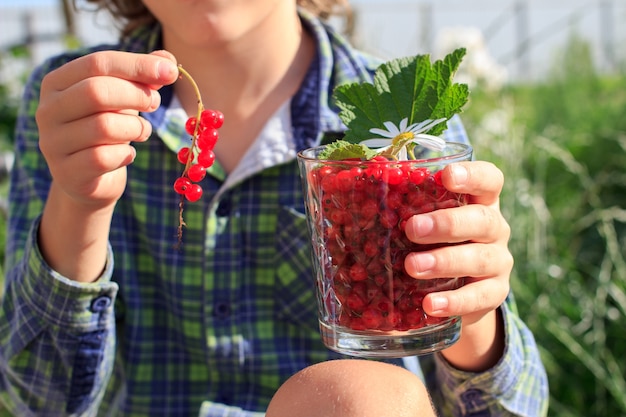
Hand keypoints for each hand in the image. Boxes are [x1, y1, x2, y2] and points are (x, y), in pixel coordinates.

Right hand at [36, 50, 178, 208]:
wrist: (92, 178)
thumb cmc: (108, 128)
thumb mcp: (124, 98)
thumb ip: (143, 76)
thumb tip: (168, 59)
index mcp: (57, 83)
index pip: (97, 63)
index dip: (137, 65)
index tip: (170, 72)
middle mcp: (47, 110)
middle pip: (96, 92)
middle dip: (136, 95)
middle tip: (155, 103)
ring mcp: (53, 143)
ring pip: (103, 127)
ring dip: (135, 127)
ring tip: (143, 130)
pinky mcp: (67, 172)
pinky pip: (103, 158)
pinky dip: (126, 155)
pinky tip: (128, 154)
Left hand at [403, 161, 512, 369]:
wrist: (455, 292)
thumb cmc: (426, 243)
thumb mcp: (414, 220)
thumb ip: (388, 203)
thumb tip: (324, 180)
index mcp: (476, 201)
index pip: (488, 179)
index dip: (472, 175)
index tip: (446, 176)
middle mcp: (493, 228)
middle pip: (482, 220)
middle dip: (446, 223)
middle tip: (411, 229)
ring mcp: (496, 262)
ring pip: (480, 258)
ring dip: (445, 261)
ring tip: (411, 267)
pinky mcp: (492, 295)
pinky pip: (478, 298)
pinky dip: (453, 301)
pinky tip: (429, 305)